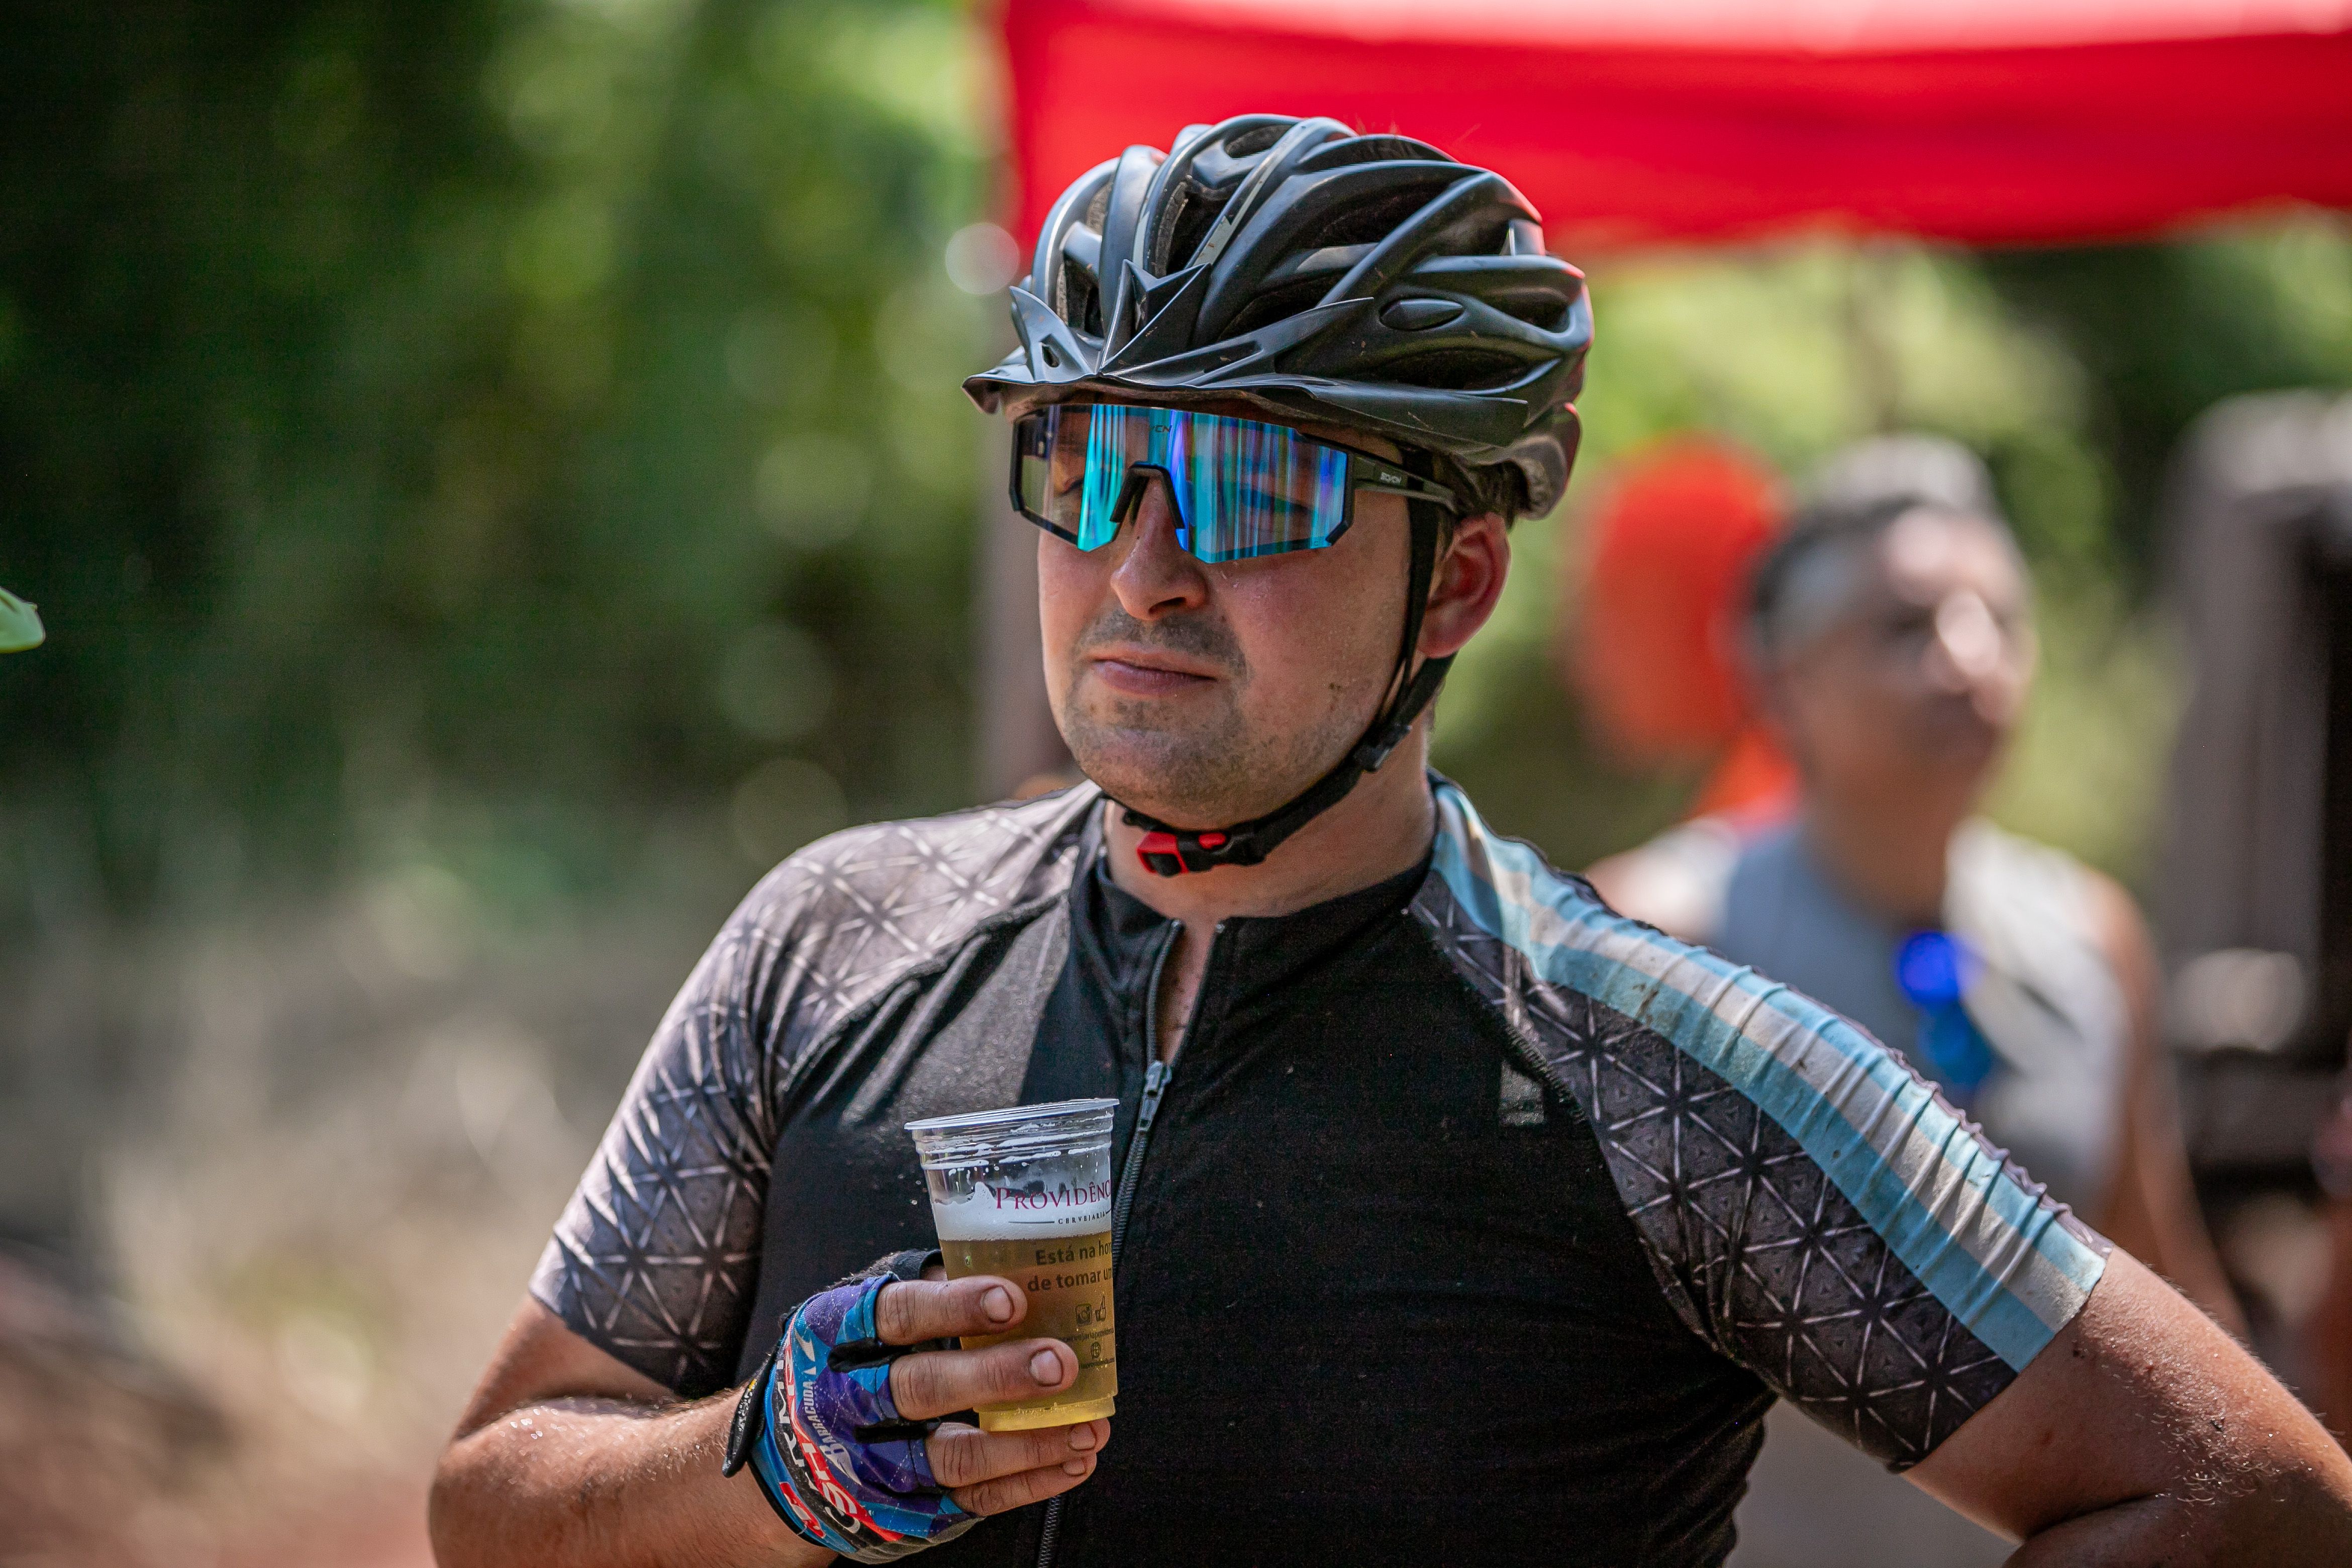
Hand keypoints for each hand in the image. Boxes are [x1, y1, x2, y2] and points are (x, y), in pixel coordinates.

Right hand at [732, 1265, 1110, 1560]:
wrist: (782, 1462)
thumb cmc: (846, 1362)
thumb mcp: (860, 1314)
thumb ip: (925, 1289)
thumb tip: (1016, 1259)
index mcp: (835, 1334)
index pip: (894, 1316)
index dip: (953, 1308)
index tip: (1012, 1299)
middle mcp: (845, 1402)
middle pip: (922, 1389)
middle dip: (998, 1377)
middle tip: (1061, 1364)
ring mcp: (869, 1465)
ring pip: (953, 1458)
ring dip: (1029, 1442)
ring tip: (1090, 1425)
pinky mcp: (899, 1512)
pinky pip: (970, 1501)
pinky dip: (1027, 1482)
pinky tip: (1073, 1461)